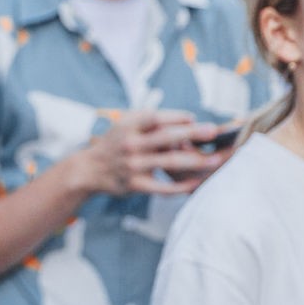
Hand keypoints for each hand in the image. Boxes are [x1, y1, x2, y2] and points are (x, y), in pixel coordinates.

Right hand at [72, 110, 226, 195]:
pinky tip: (196, 182)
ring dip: (195, 160)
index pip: (156, 117)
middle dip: (192, 133)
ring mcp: (133, 165)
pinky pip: (163, 187)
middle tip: (212, 131)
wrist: (89, 169)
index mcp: (128, 125)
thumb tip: (188, 120)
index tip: (193, 118)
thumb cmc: (115, 143)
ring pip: (169, 162)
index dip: (176, 117)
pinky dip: (181, 186)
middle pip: (166, 137)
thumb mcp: (125, 124)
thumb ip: (152, 120)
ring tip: (214, 160)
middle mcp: (130, 144)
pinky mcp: (135, 184)